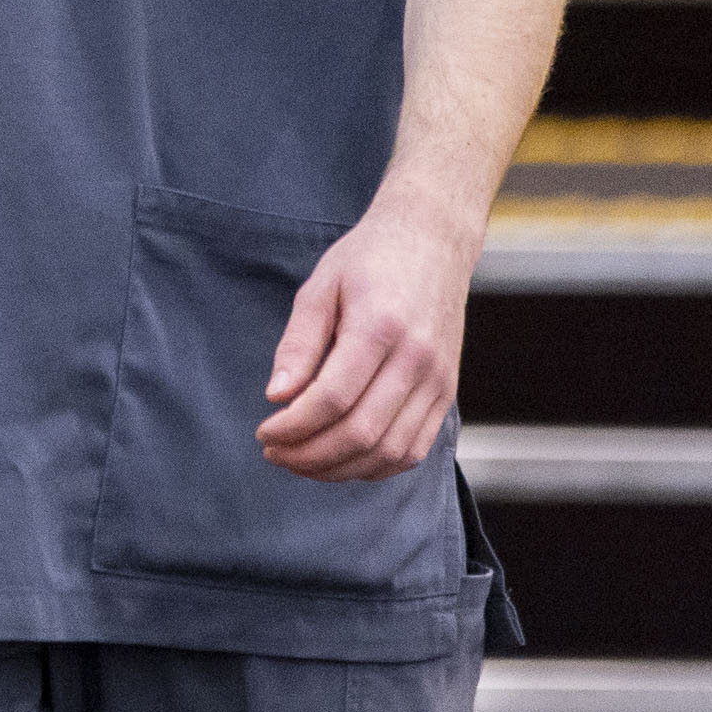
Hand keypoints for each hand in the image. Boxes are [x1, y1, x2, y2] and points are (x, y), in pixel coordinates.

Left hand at [259, 201, 480, 482]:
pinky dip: (376, 467)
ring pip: (390, 451)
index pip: (333, 398)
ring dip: (340, 469)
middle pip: (362, 433)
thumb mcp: (320, 287)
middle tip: (274, 453)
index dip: (294, 426)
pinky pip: (414, 449)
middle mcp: (417, 359)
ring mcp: (438, 380)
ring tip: (301, 461)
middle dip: (310, 455)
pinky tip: (342, 461)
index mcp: (380, 327)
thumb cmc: (369, 259)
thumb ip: (298, 344)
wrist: (433, 242)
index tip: (264, 432)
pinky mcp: (447, 393)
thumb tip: (277, 397)